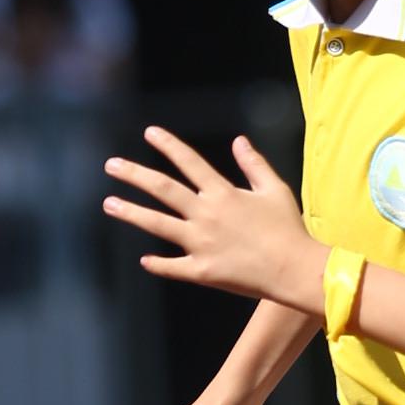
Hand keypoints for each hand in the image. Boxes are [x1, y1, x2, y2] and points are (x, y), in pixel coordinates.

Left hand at [102, 126, 323, 313]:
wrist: (294, 269)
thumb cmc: (289, 228)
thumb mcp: (275, 190)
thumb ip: (254, 164)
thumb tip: (239, 140)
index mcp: (224, 194)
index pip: (190, 162)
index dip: (169, 145)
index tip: (149, 133)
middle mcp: (207, 215)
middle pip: (164, 190)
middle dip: (135, 175)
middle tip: (111, 165)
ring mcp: (202, 244)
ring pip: (159, 225)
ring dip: (132, 213)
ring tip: (109, 204)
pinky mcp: (203, 271)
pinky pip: (174, 267)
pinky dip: (158, 264)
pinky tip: (144, 259)